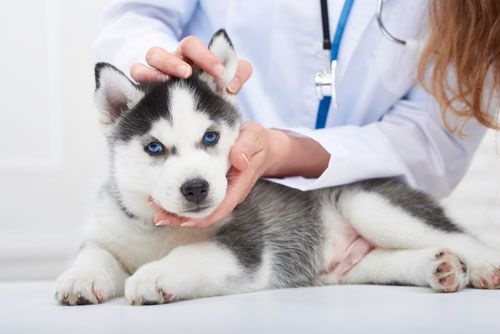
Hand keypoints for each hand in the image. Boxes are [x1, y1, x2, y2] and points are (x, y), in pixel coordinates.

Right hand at [130, 36, 251, 92]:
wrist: (184, 112)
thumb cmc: (206, 91)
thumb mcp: (224, 82)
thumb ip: (237, 76)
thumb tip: (232, 86)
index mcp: (193, 56)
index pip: (196, 46)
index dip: (207, 56)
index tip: (220, 73)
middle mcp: (175, 58)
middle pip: (174, 48)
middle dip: (184, 57)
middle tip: (188, 73)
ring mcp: (157, 68)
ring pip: (153, 55)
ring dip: (162, 66)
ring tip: (168, 79)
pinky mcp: (143, 82)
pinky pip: (136, 72)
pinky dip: (142, 76)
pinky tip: (151, 91)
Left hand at [152, 121, 287, 226]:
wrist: (263, 146)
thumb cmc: (257, 141)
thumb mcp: (254, 138)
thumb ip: (246, 147)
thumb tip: (238, 159)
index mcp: (238, 185)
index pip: (220, 207)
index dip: (202, 216)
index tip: (183, 220)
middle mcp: (228, 193)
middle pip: (205, 213)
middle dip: (182, 217)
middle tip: (159, 217)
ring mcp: (220, 192)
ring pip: (198, 208)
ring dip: (177, 210)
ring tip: (154, 208)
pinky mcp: (213, 187)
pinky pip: (196, 198)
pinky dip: (180, 199)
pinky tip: (162, 196)